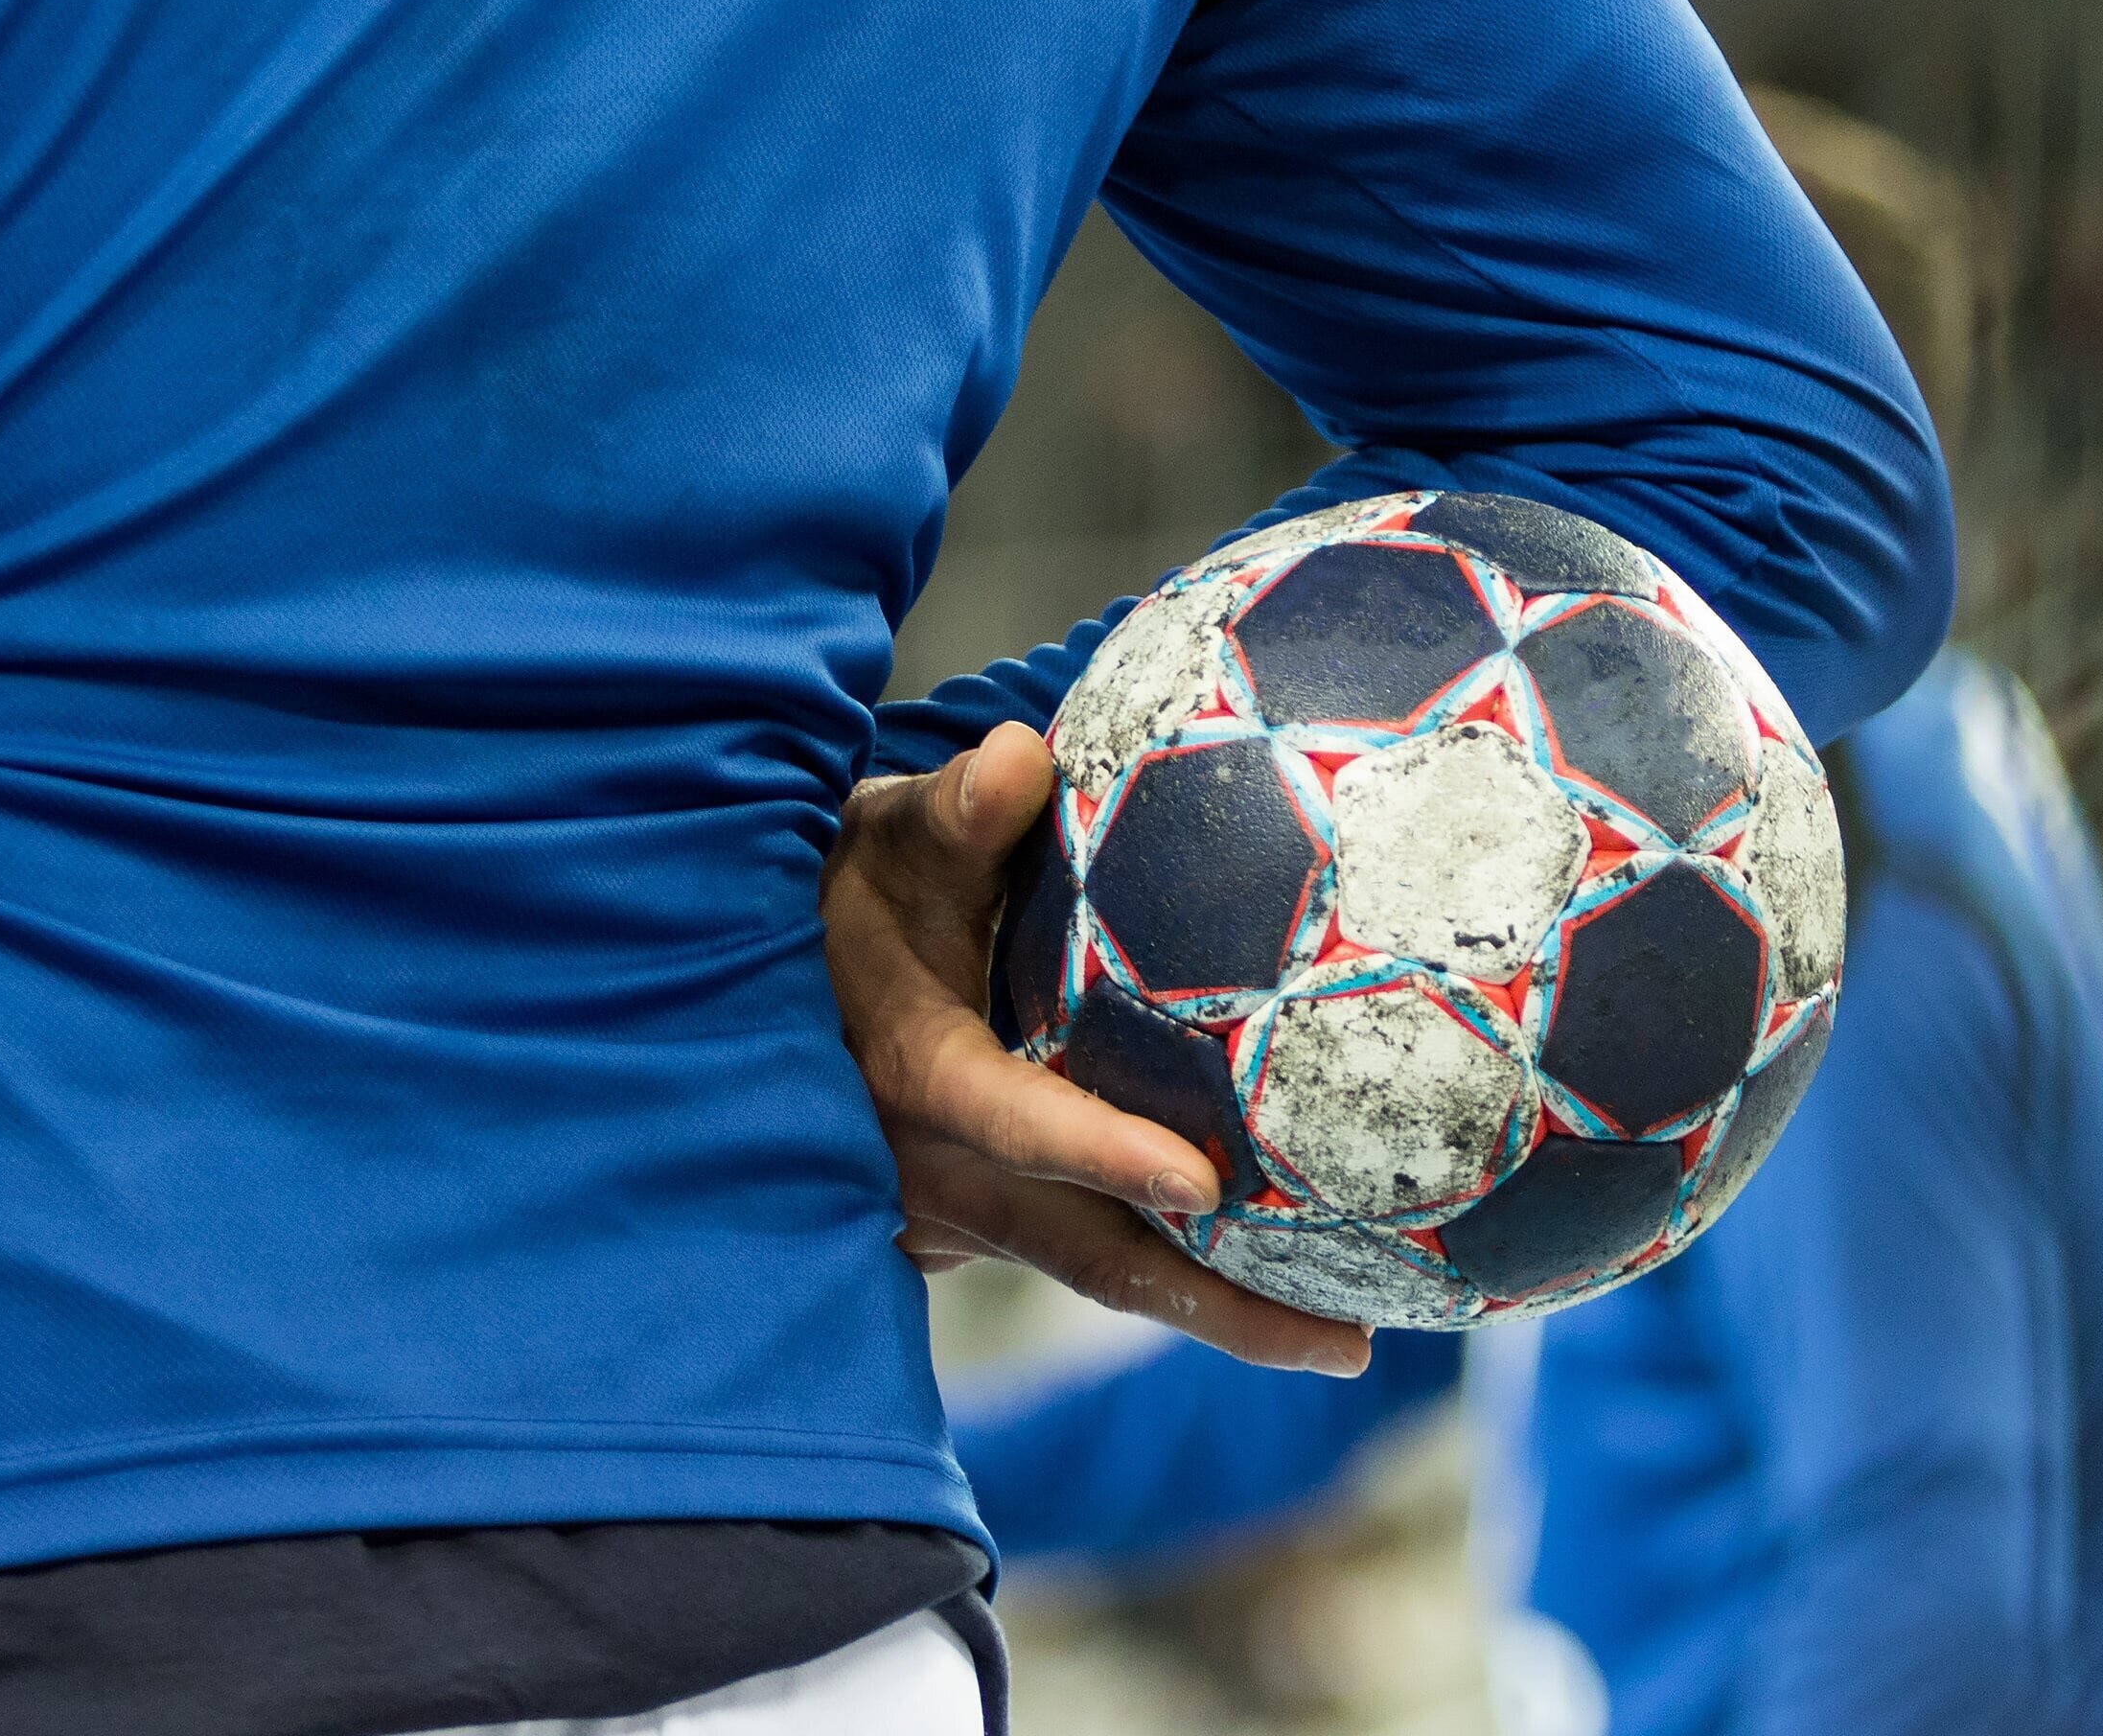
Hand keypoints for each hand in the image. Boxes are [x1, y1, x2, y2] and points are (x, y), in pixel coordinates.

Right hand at [820, 722, 1372, 1376]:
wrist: (762, 990)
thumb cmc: (850, 896)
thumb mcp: (884, 845)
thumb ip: (953, 812)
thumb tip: (1020, 756)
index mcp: (912, 1071)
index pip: (1008, 1121)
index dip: (1099, 1154)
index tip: (1204, 1183)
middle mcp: (931, 1169)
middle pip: (1083, 1255)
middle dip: (1211, 1306)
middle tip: (1340, 1345)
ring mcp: (951, 1218)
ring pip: (1092, 1273)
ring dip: (1210, 1309)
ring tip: (1340, 1339)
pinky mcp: (975, 1232)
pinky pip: (1080, 1261)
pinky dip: (1168, 1278)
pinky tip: (1269, 1285)